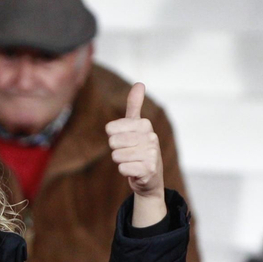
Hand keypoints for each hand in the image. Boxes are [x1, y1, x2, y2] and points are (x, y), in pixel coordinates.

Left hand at [106, 82, 165, 226]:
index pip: (110, 128)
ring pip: (117, 156)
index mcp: (145, 124)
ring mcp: (151, 154)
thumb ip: (135, 105)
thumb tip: (140, 83)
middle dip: (117, 150)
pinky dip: (125, 172)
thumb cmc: (140, 148)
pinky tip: (135, 171)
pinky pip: (122, 169)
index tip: (125, 141)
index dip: (113, 137)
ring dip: (121, 162)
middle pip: (113, 142)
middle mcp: (151, 137)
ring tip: (132, 162)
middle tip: (128, 153)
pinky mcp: (149, 170)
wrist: (150, 177)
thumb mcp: (137, 126)